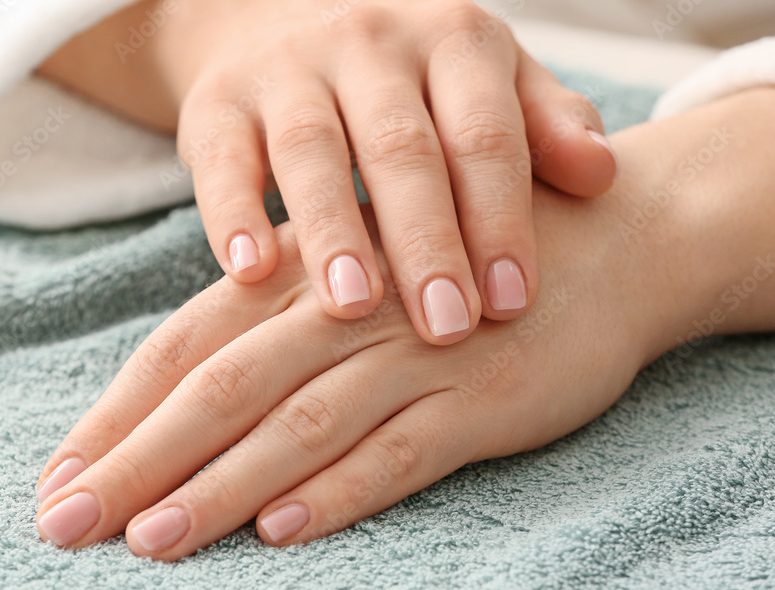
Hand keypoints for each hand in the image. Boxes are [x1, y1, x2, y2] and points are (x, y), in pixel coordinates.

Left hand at [33, 88, 774, 559]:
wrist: (602, 243)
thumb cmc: (450, 269)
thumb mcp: (354, 281)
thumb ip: (272, 331)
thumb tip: (176, 410)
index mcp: (299, 277)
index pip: (182, 346)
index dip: (116, 414)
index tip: (59, 478)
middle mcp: (345, 311)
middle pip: (219, 388)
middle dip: (138, 459)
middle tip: (67, 525)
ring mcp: (415, 356)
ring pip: (297, 425)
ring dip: (221, 485)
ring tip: (152, 540)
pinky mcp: (482, 399)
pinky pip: (400, 451)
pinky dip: (340, 491)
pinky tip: (284, 531)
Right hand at [37, 0, 618, 344]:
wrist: (283, 20)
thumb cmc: (408, 79)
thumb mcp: (484, 81)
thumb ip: (544, 125)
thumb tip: (603, 177)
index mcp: (452, 40)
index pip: (484, 133)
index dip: (500, 218)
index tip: (512, 303)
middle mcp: (370, 43)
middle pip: (402, 146)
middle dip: (425, 241)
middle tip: (445, 327)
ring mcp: (287, 69)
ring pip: (311, 149)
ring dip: (332, 230)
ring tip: (351, 307)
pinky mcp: (217, 102)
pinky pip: (222, 159)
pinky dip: (233, 213)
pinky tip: (249, 272)